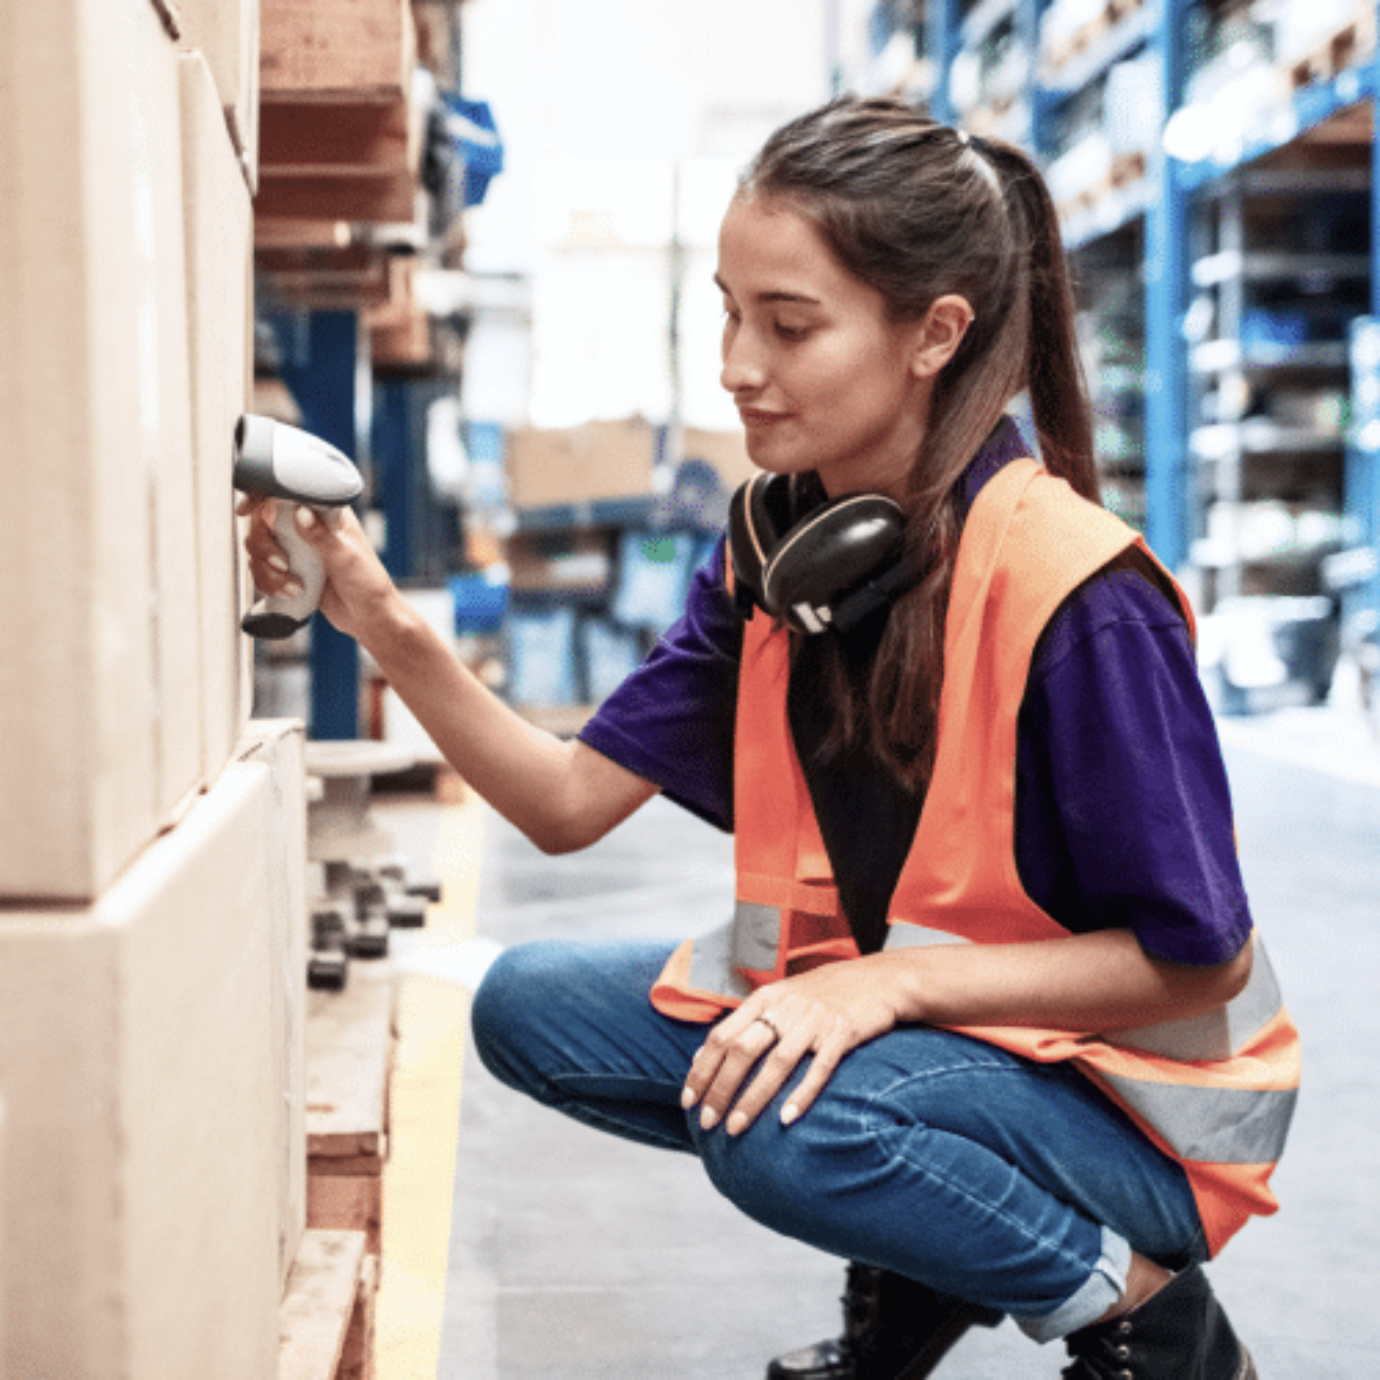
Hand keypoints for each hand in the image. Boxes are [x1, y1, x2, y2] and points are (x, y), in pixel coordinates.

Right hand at [238, 496, 398, 642]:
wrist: (369, 616)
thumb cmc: (368, 583)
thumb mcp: (347, 558)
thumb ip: (322, 536)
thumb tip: (300, 512)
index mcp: (325, 511)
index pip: (287, 491)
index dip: (261, 496)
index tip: (247, 509)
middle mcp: (308, 524)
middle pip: (263, 521)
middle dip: (264, 546)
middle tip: (282, 564)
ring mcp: (297, 546)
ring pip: (258, 547)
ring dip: (267, 570)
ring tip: (293, 586)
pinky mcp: (290, 568)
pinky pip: (262, 569)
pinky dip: (268, 582)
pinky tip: (289, 592)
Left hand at [680, 955, 905, 1136]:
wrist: (878, 978)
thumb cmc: (823, 994)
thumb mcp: (780, 998)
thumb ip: (745, 1023)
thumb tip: (702, 1056)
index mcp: (764, 998)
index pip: (721, 1035)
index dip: (702, 1069)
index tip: (688, 1099)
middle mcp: (785, 1007)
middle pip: (742, 1050)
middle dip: (720, 1089)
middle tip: (707, 1121)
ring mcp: (814, 1020)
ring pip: (776, 1063)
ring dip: (753, 1098)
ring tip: (736, 1127)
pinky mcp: (843, 1033)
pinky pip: (819, 1068)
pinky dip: (802, 1093)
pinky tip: (787, 1119)